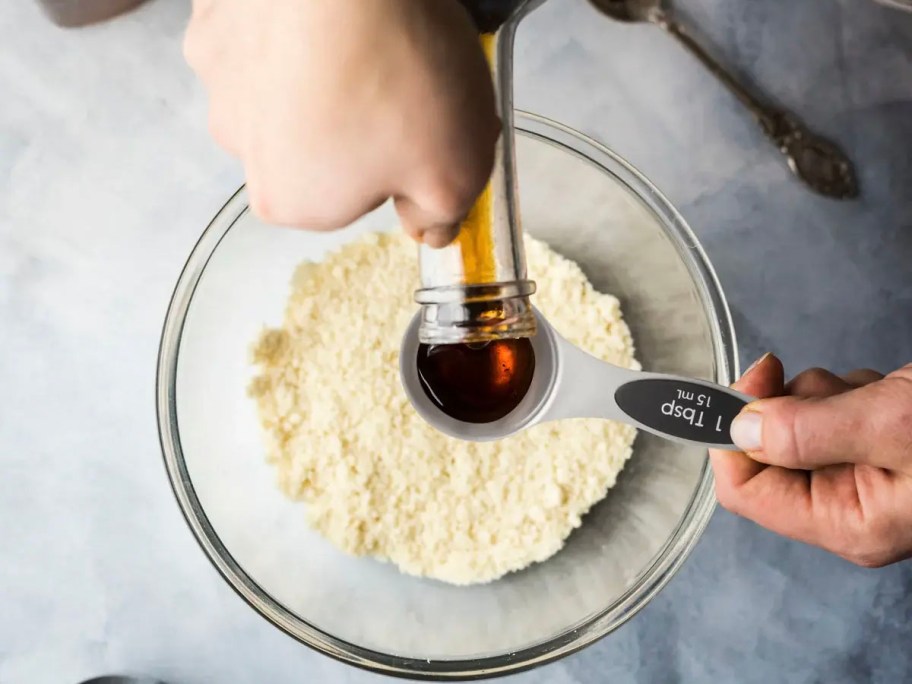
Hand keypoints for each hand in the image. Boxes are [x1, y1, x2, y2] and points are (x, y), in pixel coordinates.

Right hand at [184, 0, 497, 246]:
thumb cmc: (402, 75)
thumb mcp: (455, 173)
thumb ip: (441, 216)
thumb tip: (429, 229)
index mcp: (291, 200)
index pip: (352, 197)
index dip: (393, 162)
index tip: (416, 126)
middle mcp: (238, 146)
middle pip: (309, 143)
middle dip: (351, 119)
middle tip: (395, 79)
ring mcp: (218, 74)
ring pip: (281, 85)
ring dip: (317, 68)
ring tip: (365, 36)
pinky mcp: (212, 15)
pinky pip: (260, 31)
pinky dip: (291, 25)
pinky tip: (327, 10)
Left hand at [710, 354, 911, 566]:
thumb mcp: (895, 427)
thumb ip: (808, 431)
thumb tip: (737, 428)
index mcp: (846, 522)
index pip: (745, 491)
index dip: (730, 435)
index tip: (749, 382)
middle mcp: (847, 507)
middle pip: (767, 451)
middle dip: (794, 408)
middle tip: (843, 393)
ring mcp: (861, 476)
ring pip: (797, 422)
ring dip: (828, 395)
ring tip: (887, 397)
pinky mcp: (875, 447)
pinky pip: (831, 409)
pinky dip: (853, 391)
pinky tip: (897, 394)